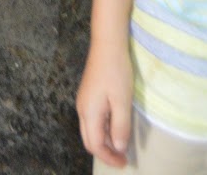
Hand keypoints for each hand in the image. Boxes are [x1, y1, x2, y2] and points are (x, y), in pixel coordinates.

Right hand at [77, 43, 133, 168]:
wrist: (107, 43)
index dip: (109, 157)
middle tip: (123, 157)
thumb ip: (120, 126)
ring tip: (122, 142)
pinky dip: (103, 129)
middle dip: (105, 152)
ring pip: (90, 130)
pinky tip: (116, 125)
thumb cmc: (116, 71)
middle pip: (89, 140)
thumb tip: (119, 148)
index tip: (124, 163)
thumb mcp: (122, 101)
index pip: (95, 145)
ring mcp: (83, 101)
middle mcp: (82, 109)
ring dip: (105, 140)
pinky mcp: (88, 94)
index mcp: (89, 113)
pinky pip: (93, 119)